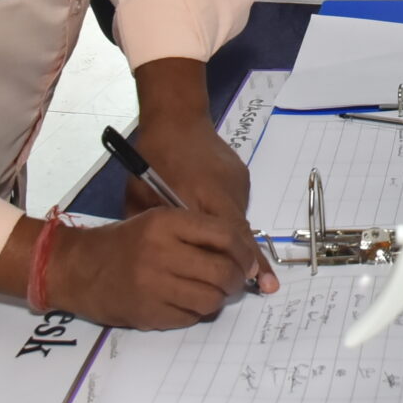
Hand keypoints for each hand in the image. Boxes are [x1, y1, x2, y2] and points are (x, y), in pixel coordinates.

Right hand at [45, 209, 265, 328]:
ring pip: (212, 299)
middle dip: (239, 279)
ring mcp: (154, 286)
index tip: (250, 262)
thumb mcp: (159, 222)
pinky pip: (192, 317)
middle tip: (237, 281)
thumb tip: (246, 257)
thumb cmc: (125, 243)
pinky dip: (198, 312)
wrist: (78, 269)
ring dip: (221, 298)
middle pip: (223, 271)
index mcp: (166, 223)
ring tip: (214, 292)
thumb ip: (199, 233)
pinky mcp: (149, 313)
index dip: (246, 252)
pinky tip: (188, 302)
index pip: (225, 236)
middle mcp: (160, 252)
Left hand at [127, 114, 273, 292]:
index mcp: (198, 193)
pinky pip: (237, 204)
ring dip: (234, 238)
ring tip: (227, 254)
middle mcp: (224, 188)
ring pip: (239, 219)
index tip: (254, 282)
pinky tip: (216, 220)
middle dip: (250, 258)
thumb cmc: (152, 157)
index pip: (227, 234)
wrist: (176, 117)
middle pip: (242, 231)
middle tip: (262, 284)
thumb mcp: (140, 196)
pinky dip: (229, 218)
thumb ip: (153, 228)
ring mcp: (236, 181)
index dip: (241, 260)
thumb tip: (162, 262)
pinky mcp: (240, 175)